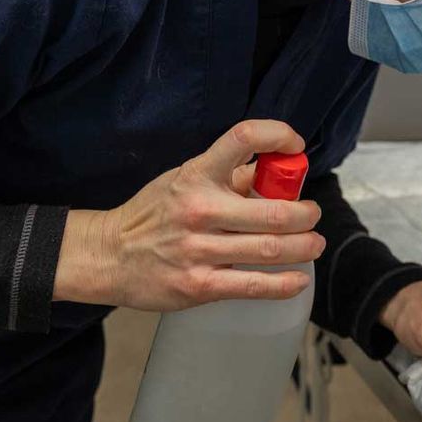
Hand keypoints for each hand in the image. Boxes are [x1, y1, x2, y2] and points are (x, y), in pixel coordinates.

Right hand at [55, 121, 323, 310]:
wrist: (108, 255)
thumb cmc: (152, 214)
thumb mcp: (183, 180)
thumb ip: (228, 176)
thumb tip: (274, 171)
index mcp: (196, 175)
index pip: (243, 138)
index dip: (278, 136)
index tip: (296, 147)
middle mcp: (200, 209)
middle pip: (275, 211)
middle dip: (306, 214)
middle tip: (313, 216)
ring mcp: (199, 250)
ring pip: (270, 249)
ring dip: (304, 246)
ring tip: (314, 243)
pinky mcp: (198, 285)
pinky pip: (253, 285)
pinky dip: (284, 284)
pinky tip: (299, 279)